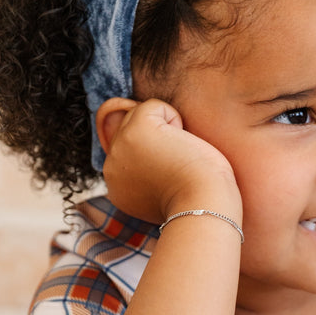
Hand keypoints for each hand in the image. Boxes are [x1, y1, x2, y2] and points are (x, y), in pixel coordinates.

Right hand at [97, 98, 241, 224]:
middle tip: (178, 170)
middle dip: (160, 140)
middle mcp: (111, 169)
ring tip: (179, 158)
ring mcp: (120, 149)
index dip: (157, 155)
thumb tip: (150, 133)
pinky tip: (181, 145)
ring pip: (140, 115)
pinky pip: (154, 106)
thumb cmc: (201, 201)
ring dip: (167, 130)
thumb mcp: (166, 190)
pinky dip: (175, 119)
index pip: (131, 151)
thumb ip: (149, 169)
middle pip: (132, 130)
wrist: (204, 209)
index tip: (173, 180)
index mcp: (118, 188)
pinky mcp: (136, 131)